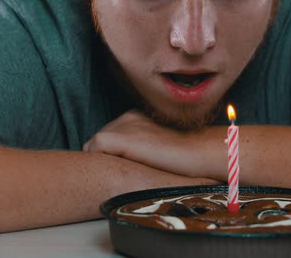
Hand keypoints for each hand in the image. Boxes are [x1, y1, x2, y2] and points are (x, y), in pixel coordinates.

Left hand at [83, 110, 225, 179]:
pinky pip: (92, 150)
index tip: (123, 166)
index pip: (111, 136)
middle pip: (99, 141)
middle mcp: (126, 117)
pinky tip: (113, 172)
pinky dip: (98, 162)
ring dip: (101, 160)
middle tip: (118, 173)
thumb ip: (145, 148)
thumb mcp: (163, 146)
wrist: (197, 151)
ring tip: (115, 174)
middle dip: (105, 157)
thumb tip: (136, 162)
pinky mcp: (116, 138)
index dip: (113, 153)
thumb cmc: (188, 155)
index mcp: (137, 117)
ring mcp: (121, 126)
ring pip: (93, 146)